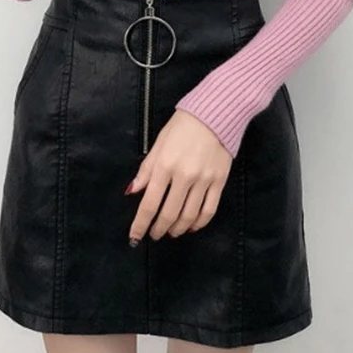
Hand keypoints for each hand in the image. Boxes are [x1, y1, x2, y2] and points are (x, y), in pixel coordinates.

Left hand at [126, 109, 232, 244]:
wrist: (215, 114)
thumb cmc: (182, 126)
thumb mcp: (159, 143)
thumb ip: (146, 170)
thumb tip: (132, 191)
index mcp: (165, 165)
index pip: (149, 203)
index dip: (140, 224)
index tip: (135, 238)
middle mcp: (184, 176)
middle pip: (169, 214)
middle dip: (158, 229)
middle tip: (154, 234)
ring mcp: (204, 180)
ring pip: (189, 216)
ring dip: (177, 229)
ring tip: (171, 232)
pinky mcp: (219, 181)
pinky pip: (209, 210)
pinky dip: (199, 223)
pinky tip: (191, 226)